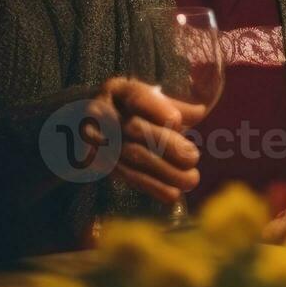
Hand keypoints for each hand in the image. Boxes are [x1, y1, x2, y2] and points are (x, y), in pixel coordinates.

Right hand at [83, 77, 204, 204]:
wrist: (86, 124)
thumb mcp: (148, 99)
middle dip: (166, 145)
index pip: (136, 97)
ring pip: (132, 157)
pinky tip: (173, 195)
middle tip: (193, 157)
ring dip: (164, 172)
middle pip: (135, 130)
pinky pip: (126, 177)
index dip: (156, 109)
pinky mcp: (101, 165)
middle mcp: (103, 114)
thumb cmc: (130, 108)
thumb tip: (199, 111)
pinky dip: (152, 187)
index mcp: (119, 91)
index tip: (176, 122)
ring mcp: (98, 141)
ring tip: (191, 180)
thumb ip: (173, 105)